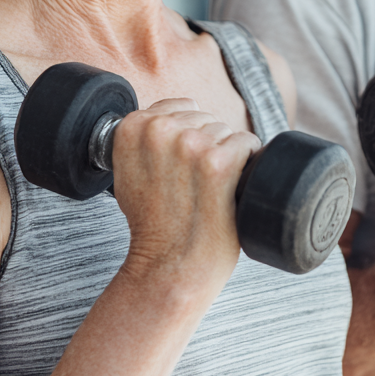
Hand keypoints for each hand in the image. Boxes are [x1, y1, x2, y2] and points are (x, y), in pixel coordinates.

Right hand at [110, 100, 261, 289]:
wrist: (167, 267)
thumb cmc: (152, 225)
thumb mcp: (127, 172)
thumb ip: (141, 139)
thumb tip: (167, 118)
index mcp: (133, 127)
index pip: (180, 108)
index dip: (187, 137)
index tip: (183, 166)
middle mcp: (160, 130)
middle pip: (205, 118)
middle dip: (207, 146)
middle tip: (194, 185)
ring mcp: (191, 145)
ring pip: (226, 131)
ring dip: (226, 156)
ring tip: (209, 190)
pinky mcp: (219, 163)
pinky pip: (247, 142)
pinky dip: (247, 162)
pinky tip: (231, 186)